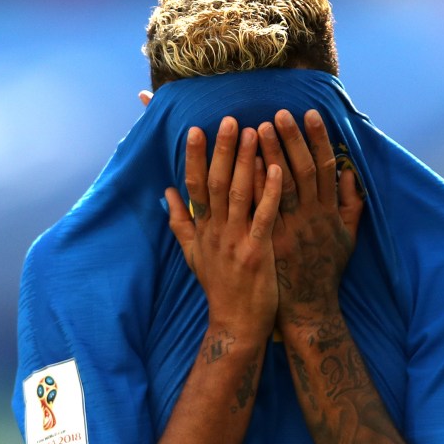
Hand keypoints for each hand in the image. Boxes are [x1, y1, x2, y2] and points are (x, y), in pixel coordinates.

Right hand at [165, 117, 283, 342]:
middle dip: (221, 150)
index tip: (195, 129)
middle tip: (228, 119)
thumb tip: (166, 193)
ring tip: (253, 131)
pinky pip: (263, 216)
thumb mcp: (192, 255)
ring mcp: (236, 241)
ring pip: (238, 193)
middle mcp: (216, 231)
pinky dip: (269, 192)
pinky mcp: (257, 252)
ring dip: (245, 161)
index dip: (194, 157)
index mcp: (202, 229)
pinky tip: (277, 169)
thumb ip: (179, 222)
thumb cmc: (219, 287)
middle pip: (214, 183)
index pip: (193, 186)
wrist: (236, 324)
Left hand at [258, 109, 363, 326]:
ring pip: (278, 187)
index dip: (317, 139)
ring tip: (256, 128)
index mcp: (329, 212)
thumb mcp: (348, 237)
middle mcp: (310, 217)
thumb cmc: (327, 270)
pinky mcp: (270, 243)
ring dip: (267, 157)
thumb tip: (349, 172)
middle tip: (277, 113)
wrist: (309, 307)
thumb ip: (351, 204)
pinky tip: (241, 166)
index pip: (324, 167)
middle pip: (301, 171)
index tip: (308, 113)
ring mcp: (288, 230)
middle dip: (290, 140)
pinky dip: (252, 188)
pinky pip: (260, 211)